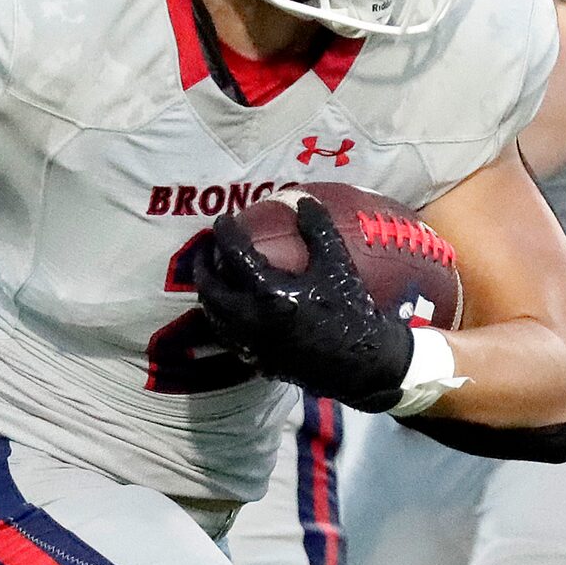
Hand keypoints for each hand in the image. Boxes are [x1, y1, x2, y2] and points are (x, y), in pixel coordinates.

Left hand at [194, 196, 412, 410]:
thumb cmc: (351, 311)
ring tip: (215, 278)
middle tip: (208, 251)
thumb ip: (318, 230)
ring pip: (214, 316)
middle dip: (204, 267)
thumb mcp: (338, 265)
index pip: (234, 254)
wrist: (361, 363)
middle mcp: (252, 319)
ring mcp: (252, 343)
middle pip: (211, 289)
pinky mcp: (257, 359)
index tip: (224, 221)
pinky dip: (222, 319)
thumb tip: (304, 201)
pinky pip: (227, 336)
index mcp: (268, 293)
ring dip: (209, 294)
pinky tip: (231, 310)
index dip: (225, 233)